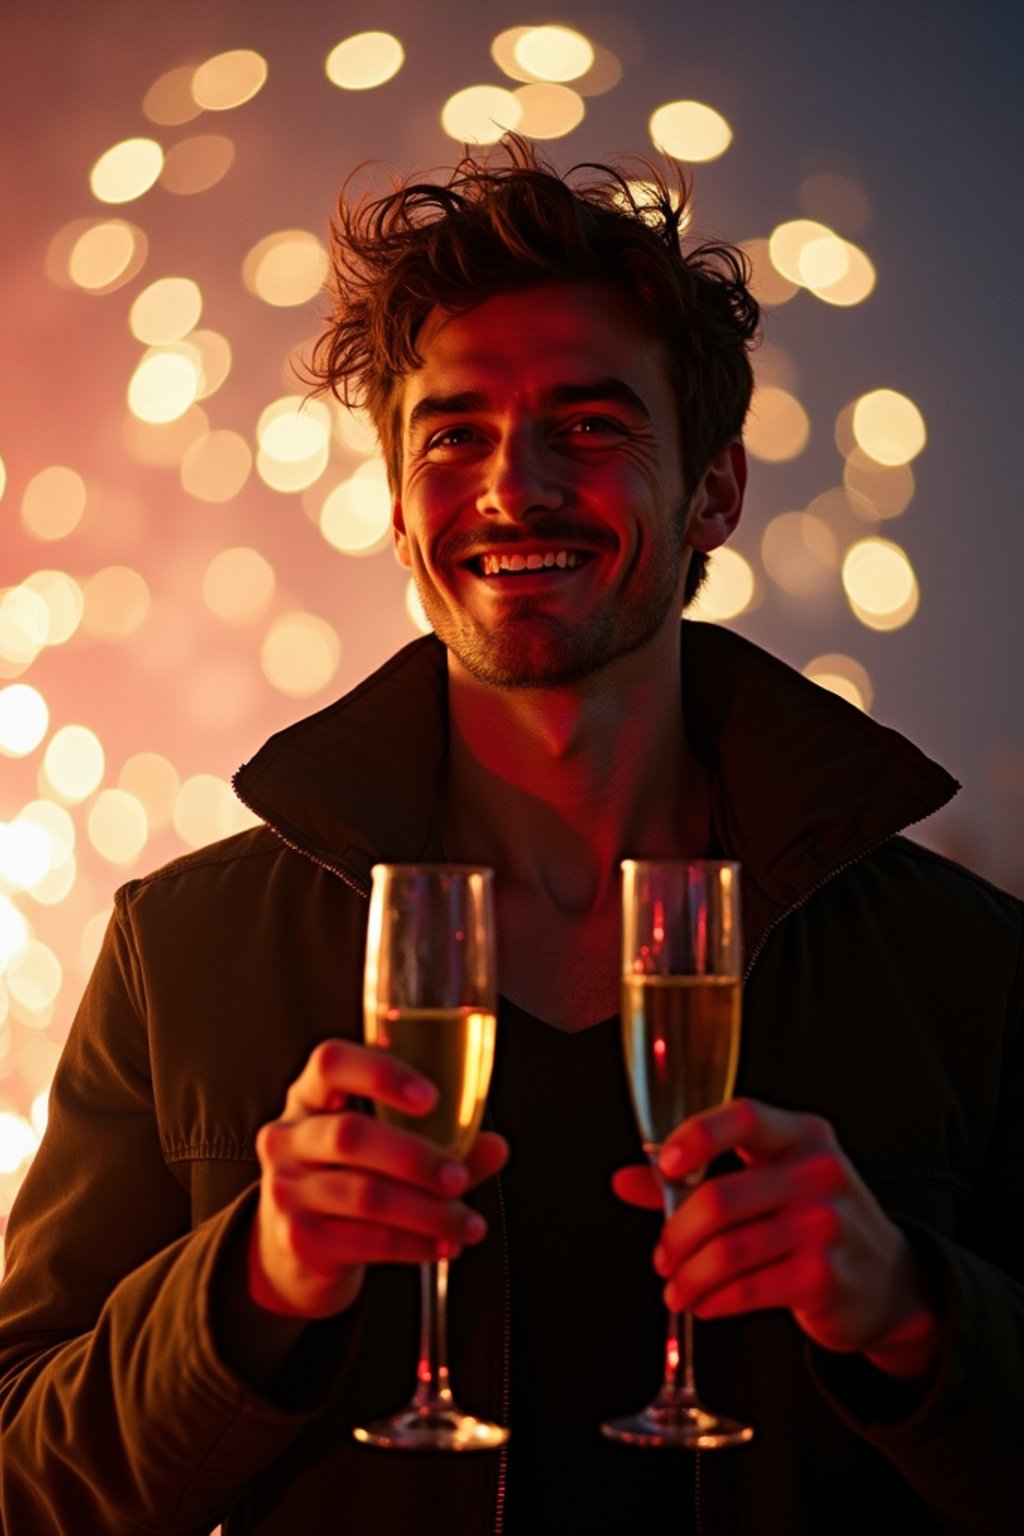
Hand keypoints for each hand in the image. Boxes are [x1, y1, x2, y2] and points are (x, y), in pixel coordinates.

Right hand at [250, 1038, 508, 1319]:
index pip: (331, 1063)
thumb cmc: (348, 1177)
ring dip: (428, 1211)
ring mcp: (286, 1190)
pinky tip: (443, 1245)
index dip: (380, 1073)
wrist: (295, 1250)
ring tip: (467, 1223)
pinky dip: (415, 1244)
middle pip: (349, 1135)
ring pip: (364, 1194)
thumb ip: (440, 1140)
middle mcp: (289, 1138)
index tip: (430, 1097)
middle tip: (460, 1177)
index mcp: (310, 1096)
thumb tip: (496, 1147)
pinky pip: (366, 1240)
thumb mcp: (383, 1147)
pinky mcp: (298, 1240)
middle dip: (415, 1157)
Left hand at [612, 1097, 939, 1377]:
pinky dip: (714, 1301)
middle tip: (663, 1257)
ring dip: (689, 1277)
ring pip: (729, 1251)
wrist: (888, 1280)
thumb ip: (695, 1177)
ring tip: (677, 1288)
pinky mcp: (826, 1277)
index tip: (665, 1165)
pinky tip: (705, 1303)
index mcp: (803, 1134)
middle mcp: (819, 1172)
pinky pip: (748, 1289)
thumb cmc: (811, 1220)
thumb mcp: (768, 1181)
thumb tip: (623, 1179)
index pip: (745, 1117)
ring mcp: (827, 1225)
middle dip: (677, 1234)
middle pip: (721, 1197)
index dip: (698, 1136)